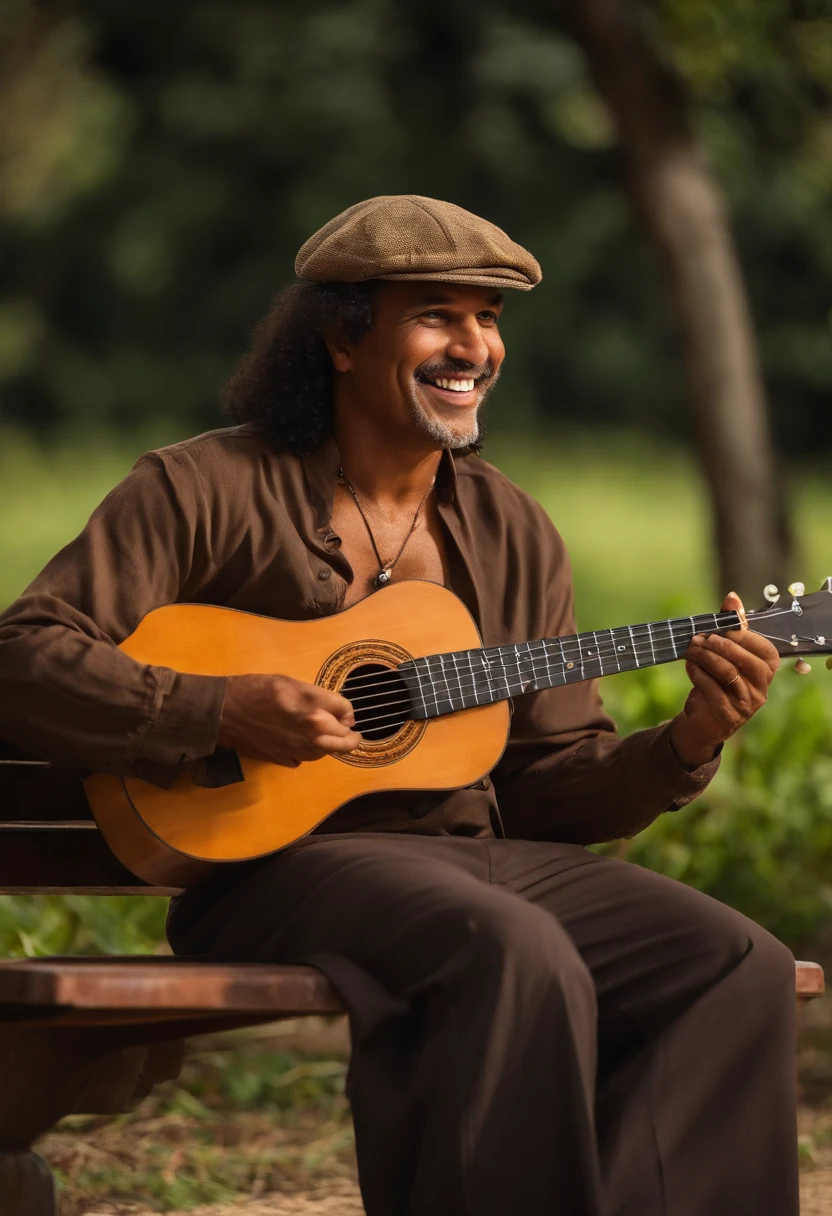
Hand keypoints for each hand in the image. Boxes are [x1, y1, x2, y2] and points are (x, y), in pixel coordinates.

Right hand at [217, 673, 361, 767]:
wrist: (224, 712)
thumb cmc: (257, 690)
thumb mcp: (293, 684)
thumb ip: (322, 698)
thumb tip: (345, 714)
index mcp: (315, 714)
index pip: (349, 714)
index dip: (347, 710)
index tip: (342, 710)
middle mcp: (312, 738)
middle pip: (347, 743)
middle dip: (349, 735)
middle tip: (347, 729)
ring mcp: (299, 752)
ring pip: (328, 752)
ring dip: (329, 742)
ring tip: (319, 730)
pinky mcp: (286, 761)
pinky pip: (306, 758)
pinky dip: (307, 750)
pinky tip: (296, 737)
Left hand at [669, 591, 779, 769]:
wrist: (703, 719)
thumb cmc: (717, 679)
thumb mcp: (725, 652)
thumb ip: (732, 625)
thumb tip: (732, 597)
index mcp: (767, 669)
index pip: (765, 649)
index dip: (742, 636)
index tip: (720, 628)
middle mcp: (762, 687)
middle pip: (746, 661)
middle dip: (721, 645)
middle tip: (698, 638)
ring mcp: (747, 704)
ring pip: (728, 674)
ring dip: (705, 657)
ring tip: (690, 649)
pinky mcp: (729, 716)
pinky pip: (713, 690)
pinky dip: (698, 675)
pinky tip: (690, 667)